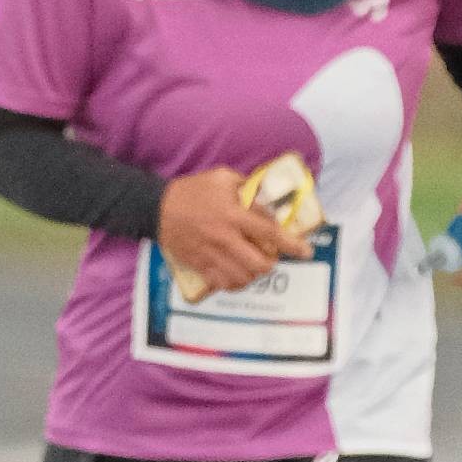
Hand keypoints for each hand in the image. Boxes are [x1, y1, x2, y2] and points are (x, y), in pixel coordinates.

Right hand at [159, 167, 304, 298]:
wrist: (156, 207)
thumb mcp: (221, 177)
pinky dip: (236, 282)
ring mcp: (211, 255)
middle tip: (270, 255)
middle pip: (259, 264)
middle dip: (271, 262)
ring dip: (254, 273)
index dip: (291, 244)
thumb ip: (247, 187)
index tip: (306, 251)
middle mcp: (224, 238)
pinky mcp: (200, 265)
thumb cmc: (192, 190)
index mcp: (232, 215)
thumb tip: (269, 198)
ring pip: (244, 277)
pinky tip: (237, 273)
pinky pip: (224, 284)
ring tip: (253, 263)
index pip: (269, 233)